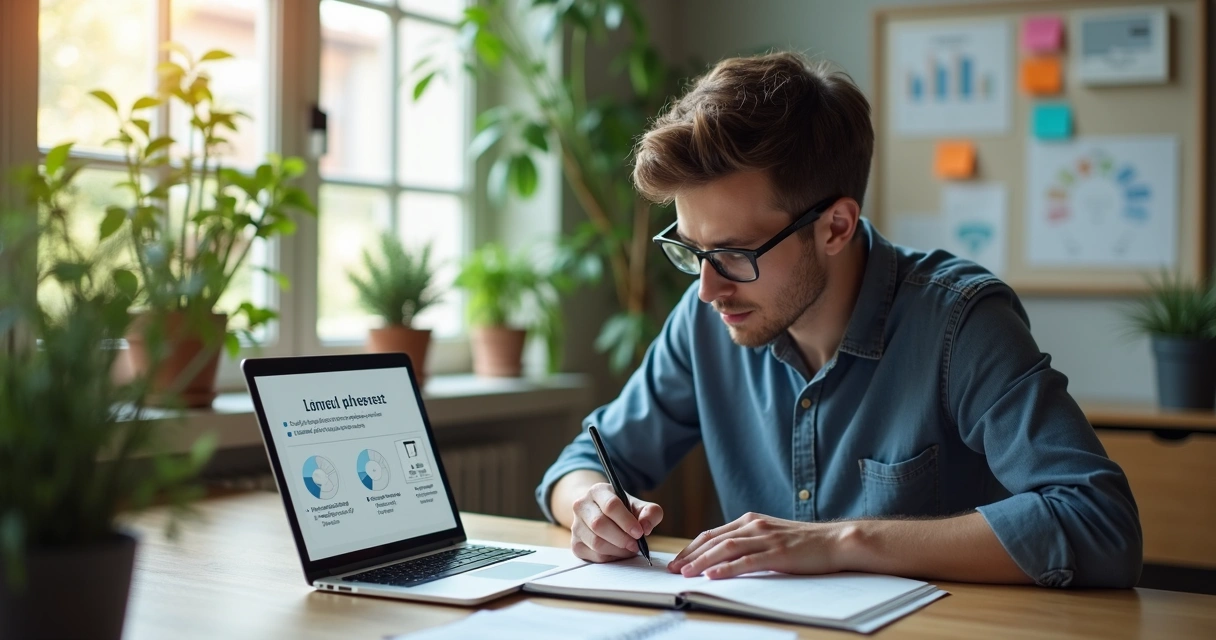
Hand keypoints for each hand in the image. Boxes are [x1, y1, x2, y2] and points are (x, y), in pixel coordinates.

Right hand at [569, 483, 663, 562]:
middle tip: (636, 545)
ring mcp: (576, 526)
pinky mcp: (575, 544)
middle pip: (599, 525)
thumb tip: (645, 528)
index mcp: (598, 491)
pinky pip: (593, 555)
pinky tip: (618, 552)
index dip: (626, 521)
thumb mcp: (638, 506)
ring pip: (596, 542)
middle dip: (622, 538)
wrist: (600, 514)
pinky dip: (610, 557)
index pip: (610, 505)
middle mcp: (582, 506)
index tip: (639, 533)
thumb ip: (650, 513)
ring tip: (629, 548)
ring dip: (617, 549)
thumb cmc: (622, 510)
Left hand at [666, 512, 848, 578]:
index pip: (713, 533)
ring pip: (725, 549)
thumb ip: (750, 541)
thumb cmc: (804, 543)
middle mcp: (754, 525)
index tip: (678, 560)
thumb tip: (726, 556)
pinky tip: (712, 576)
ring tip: (686, 573)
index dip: (692, 547)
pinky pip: (746, 561)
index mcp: (751, 520)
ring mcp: (765, 538)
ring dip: (702, 561)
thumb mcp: (771, 536)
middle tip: (674, 569)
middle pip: (714, 540)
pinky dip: (726, 569)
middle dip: (691, 555)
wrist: (835, 541)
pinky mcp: (777, 553)